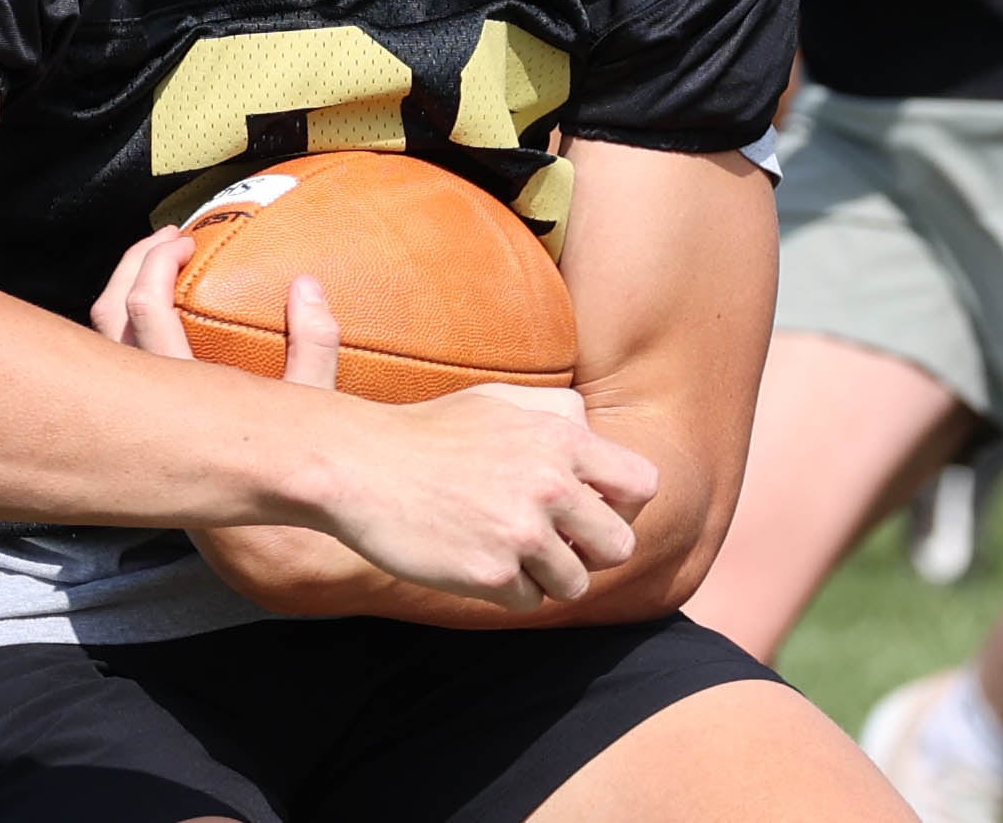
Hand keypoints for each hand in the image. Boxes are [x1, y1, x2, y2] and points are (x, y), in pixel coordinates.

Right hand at [89, 227, 656, 610]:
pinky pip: (528, 603)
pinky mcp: (491, 574)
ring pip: (575, 583)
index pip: (643, 486)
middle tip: (555, 544)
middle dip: (590, 550)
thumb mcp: (501, 399)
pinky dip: (506, 592)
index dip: (621, 506)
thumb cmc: (432, 431)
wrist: (359, 464)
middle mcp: (552, 482)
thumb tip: (591, 424)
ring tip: (509, 551)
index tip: (591, 512)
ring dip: (546, 576)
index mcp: (563, 435)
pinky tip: (475, 562)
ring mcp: (523, 530)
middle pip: (619, 546)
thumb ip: (558, 409)